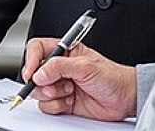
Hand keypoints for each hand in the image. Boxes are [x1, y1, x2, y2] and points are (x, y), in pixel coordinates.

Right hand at [22, 38, 136, 120]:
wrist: (125, 99)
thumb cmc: (112, 77)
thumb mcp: (86, 66)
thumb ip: (59, 67)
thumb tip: (39, 73)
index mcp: (63, 51)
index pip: (36, 49)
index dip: (30, 60)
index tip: (31, 74)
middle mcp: (58, 68)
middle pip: (33, 73)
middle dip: (42, 83)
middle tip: (55, 85)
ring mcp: (58, 85)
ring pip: (38, 91)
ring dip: (52, 95)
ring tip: (69, 91)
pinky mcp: (61, 100)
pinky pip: (46, 105)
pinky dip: (57, 106)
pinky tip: (70, 101)